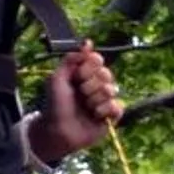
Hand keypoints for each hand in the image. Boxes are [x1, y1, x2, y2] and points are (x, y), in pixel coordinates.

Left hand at [32, 46, 125, 162]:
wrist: (57, 130)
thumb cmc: (55, 104)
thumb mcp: (57, 78)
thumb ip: (71, 59)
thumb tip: (88, 42)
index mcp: (84, 74)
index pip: (97, 60)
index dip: (89, 67)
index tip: (77, 76)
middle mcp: (96, 84)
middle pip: (106, 74)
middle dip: (90, 85)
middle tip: (80, 94)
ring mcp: (104, 100)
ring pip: (111, 90)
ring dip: (95, 99)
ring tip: (85, 107)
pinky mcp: (111, 116)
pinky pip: (118, 106)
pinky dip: (105, 110)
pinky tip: (95, 115)